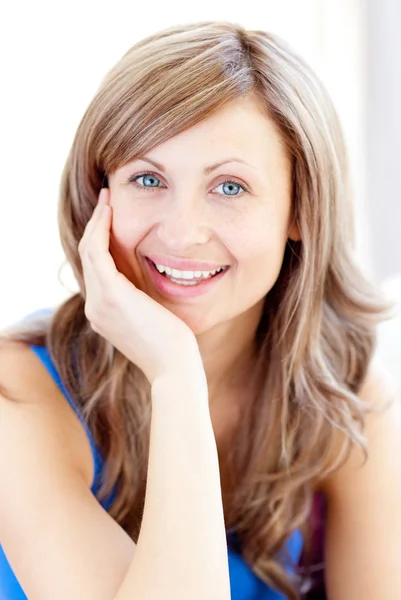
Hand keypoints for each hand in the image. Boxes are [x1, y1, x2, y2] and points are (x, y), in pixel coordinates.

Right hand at [78, 188, 202, 385]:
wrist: (174, 367)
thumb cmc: (173, 346)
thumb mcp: (154, 318)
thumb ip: (144, 300)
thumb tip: (152, 282)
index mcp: (104, 313)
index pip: (96, 270)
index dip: (100, 241)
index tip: (110, 218)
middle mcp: (95, 307)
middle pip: (88, 256)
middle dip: (96, 226)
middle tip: (106, 200)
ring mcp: (99, 302)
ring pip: (89, 250)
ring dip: (97, 222)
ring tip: (107, 200)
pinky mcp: (111, 295)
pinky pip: (97, 252)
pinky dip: (101, 229)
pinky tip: (110, 212)